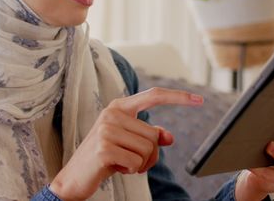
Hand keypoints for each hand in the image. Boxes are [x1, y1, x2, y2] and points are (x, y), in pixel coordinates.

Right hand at [49, 87, 203, 200]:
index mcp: (119, 107)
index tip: (200, 99)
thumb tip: (169, 137)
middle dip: (149, 155)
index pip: (154, 96)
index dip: (178, 97)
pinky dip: (132, 170)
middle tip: (130, 160)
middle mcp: (112, 113)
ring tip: (121, 163)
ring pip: (148, 149)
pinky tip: (115, 168)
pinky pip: (137, 162)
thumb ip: (147, 136)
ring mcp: (107, 129)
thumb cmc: (104, 158)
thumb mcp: (128, 144)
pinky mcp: (105, 148)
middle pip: (154, 135)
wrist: (73, 177)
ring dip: (140, 164)